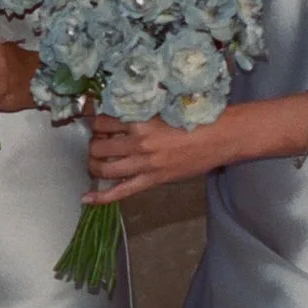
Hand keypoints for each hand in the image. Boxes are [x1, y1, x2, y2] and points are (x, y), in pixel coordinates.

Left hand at [84, 113, 232, 203]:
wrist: (221, 136)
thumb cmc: (197, 118)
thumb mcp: (164, 108)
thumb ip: (141, 112)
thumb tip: (120, 112)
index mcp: (141, 121)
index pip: (102, 121)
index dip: (96, 123)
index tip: (97, 124)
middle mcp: (139, 143)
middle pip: (98, 146)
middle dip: (93, 145)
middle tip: (98, 143)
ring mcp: (145, 164)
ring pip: (104, 169)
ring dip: (94, 165)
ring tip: (96, 162)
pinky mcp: (153, 180)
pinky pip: (121, 192)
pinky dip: (101, 197)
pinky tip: (86, 199)